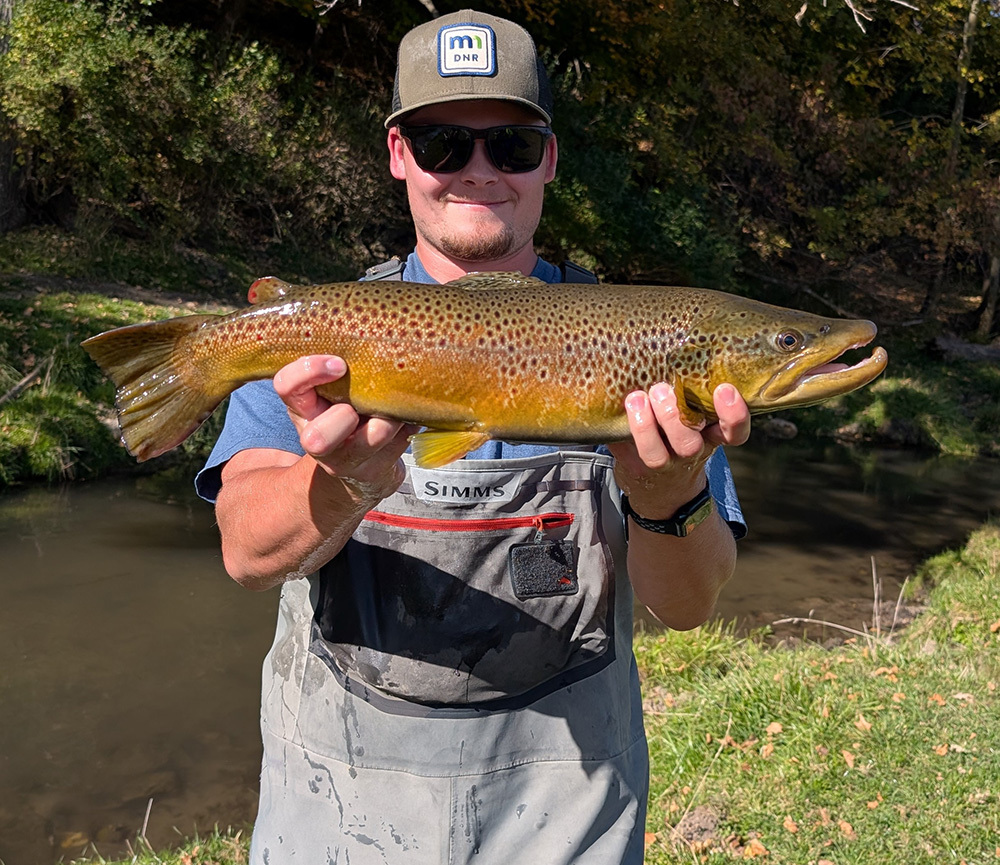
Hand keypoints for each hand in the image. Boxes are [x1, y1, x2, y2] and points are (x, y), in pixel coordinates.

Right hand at [273, 355, 416, 503]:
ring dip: (392, 416)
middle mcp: (314, 439)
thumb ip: (346, 364)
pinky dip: (409, 425)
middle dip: (347, 416)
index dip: (310, 371)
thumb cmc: (347, 409)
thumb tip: (376, 329)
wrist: (360, 463)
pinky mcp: (371, 471)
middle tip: (360, 407)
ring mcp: (343, 460)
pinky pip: (399, 443)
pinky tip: (406, 419)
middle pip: (318, 437)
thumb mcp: (336, 386)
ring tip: (396, 408)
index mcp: (301, 407)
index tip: (340, 364)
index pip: (286, 385)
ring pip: (374, 435)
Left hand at [607, 382, 749, 517]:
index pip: (734, 432)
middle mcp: (691, 452)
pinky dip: (620, 430)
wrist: (663, 486)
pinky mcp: (636, 467)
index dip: (733, 414)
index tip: (723, 389)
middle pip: (688, 443)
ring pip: (656, 455)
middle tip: (661, 389)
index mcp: (712, 437)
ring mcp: (663, 464)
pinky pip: (626, 451)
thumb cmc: (681, 433)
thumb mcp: (698, 417)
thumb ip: (694, 394)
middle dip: (673, 415)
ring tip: (636, 398)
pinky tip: (617, 410)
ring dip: (644, 426)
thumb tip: (677, 348)